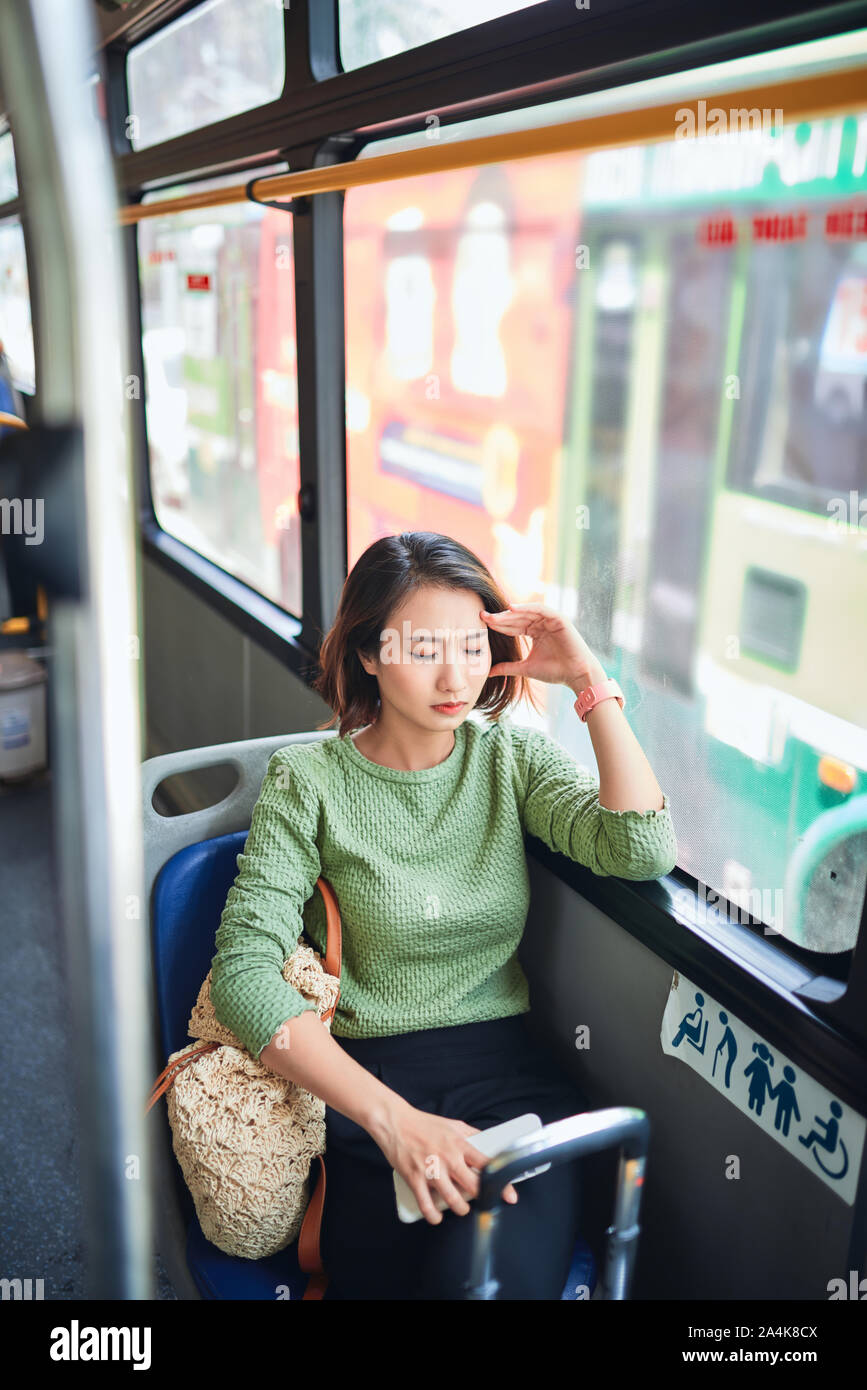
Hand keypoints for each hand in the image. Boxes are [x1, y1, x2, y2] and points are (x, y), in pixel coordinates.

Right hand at [369, 1101, 519, 1223]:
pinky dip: (433, 1215)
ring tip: (462, 1207)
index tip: (509, 1195)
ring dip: (460, 1208)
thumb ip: (472, 1135)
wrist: (395, 1122)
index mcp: (459, 1144)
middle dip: (482, 1199)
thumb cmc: (424, 1124)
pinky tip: (437, 1216)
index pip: (486, 1165)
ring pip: (452, 1199)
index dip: (500, 1182)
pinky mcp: (414, 1178)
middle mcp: (448, 1158)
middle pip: (472, 1186)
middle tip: (483, 1203)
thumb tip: (489, 1142)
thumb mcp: (453, 1124)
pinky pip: (426, 1204)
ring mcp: (431, 1169)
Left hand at [480, 602, 601, 687]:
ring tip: (495, 615)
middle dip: (500, 618)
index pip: (513, 626)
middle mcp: (541, 624)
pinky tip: (512, 608)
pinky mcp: (558, 618)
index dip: (498, 625)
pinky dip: (527, 608)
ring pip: (526, 612)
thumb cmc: (555, 671)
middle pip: (517, 618)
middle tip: (483, 617)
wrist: (575, 674)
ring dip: (510, 613)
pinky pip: (540, 609)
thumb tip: (488, 672)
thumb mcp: (526, 668)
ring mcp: (550, 620)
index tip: (481, 625)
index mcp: (534, 632)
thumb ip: (508, 667)